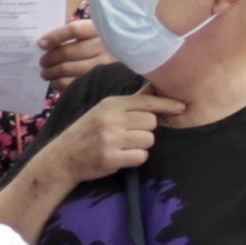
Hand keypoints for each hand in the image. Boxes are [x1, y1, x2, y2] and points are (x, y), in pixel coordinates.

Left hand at [35, 18, 107, 91]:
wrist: (126, 58)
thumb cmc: (103, 45)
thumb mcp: (93, 34)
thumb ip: (74, 36)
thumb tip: (45, 44)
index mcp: (99, 30)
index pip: (74, 30)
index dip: (55, 37)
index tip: (41, 44)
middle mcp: (104, 46)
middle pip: (70, 51)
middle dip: (51, 58)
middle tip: (42, 62)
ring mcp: (104, 65)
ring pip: (70, 68)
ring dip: (53, 72)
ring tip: (45, 73)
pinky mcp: (102, 81)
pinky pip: (75, 82)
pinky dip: (60, 83)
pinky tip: (54, 82)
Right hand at [54, 89, 174, 183]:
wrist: (63, 157)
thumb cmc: (87, 132)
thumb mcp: (104, 110)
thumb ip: (130, 102)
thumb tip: (154, 87)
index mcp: (111, 103)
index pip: (147, 101)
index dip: (167, 105)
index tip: (182, 107)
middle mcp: (111, 118)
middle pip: (151, 122)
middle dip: (147, 130)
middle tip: (131, 134)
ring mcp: (111, 138)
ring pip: (149, 140)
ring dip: (142, 145)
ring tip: (125, 146)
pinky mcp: (111, 157)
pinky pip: (140, 156)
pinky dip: (135, 158)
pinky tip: (122, 156)